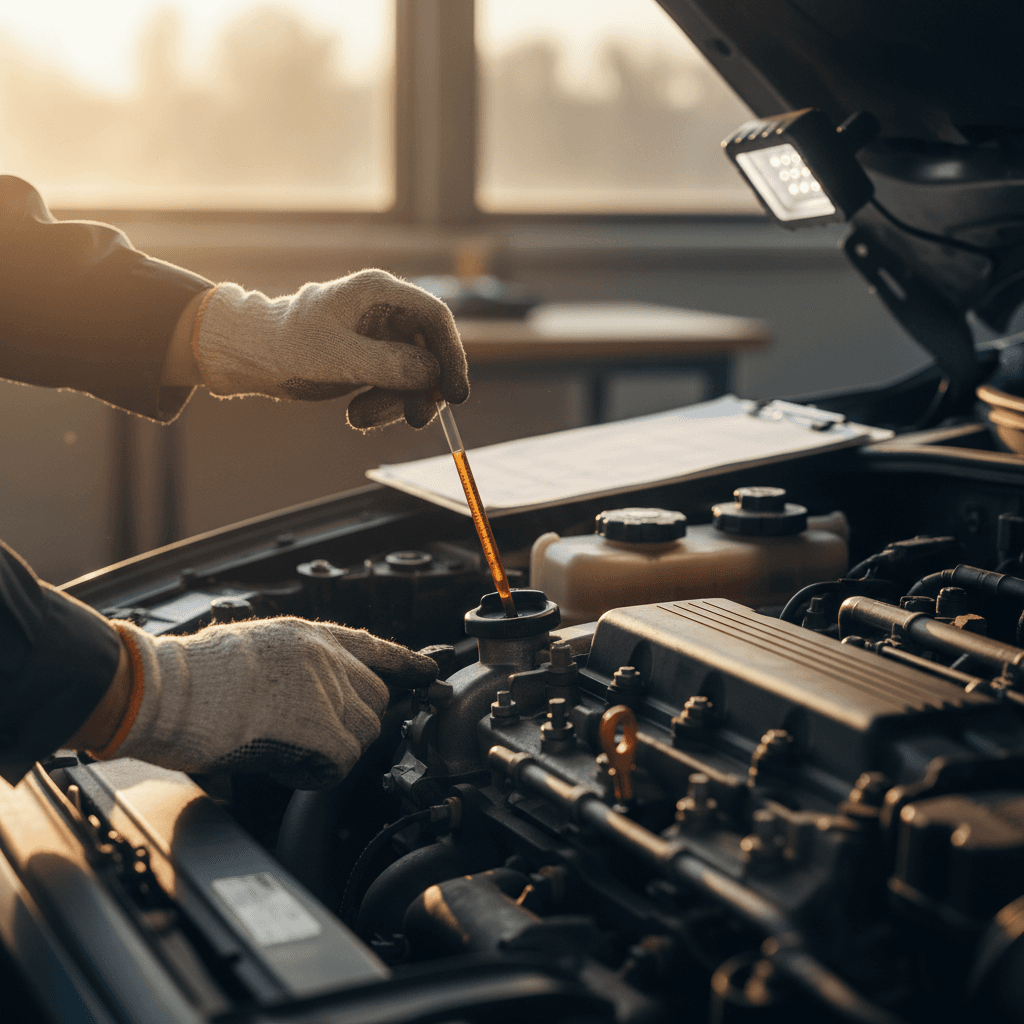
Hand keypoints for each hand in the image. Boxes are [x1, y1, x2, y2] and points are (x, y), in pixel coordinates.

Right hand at [86, 617, 438, 788]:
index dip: (405, 662)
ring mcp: (328, 691)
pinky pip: (342, 762)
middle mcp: (326, 658)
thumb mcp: (253, 649)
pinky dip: (317, 772)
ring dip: (334, 748)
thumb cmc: (191, 676)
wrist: (166, 690)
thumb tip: (311, 696)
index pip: (374, 647)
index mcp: (307, 636)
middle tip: (316, 737)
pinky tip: (286, 763)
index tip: (428, 671)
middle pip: (375, 698)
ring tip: (286, 746)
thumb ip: (294, 666)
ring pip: (363, 732)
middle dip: (354, 721)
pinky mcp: (322, 728)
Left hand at [187, 270, 468, 428]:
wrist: (254, 355)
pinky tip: (355, 416)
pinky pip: (397, 386)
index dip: (451, 354)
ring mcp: (383, 337)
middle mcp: (387, 311)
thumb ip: (386, 363)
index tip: (455, 395)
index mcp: (379, 292)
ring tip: (359, 418)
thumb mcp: (337, 357)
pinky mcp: (375, 360)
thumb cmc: (288, 346)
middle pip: (430, 350)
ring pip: (416, 375)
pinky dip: (383, 406)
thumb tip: (432, 373)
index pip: (434, 317)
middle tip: (414, 420)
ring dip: (397, 403)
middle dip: (423, 389)